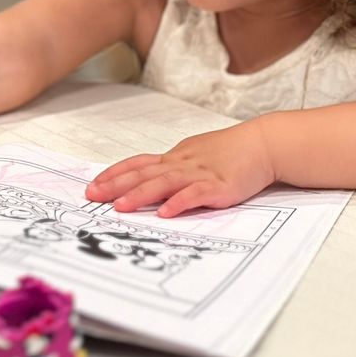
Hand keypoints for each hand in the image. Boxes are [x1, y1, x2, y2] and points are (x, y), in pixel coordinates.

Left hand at [83, 120, 276, 216]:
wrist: (263, 144)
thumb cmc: (230, 151)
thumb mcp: (195, 156)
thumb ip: (174, 168)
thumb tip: (151, 178)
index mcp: (175, 157)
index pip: (138, 163)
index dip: (114, 174)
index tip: (94, 185)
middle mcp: (182, 164)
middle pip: (143, 173)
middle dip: (115, 185)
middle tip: (93, 196)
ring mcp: (199, 174)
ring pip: (163, 183)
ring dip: (140, 195)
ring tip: (120, 207)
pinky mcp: (218, 186)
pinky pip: (195, 194)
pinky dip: (179, 202)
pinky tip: (165, 212)